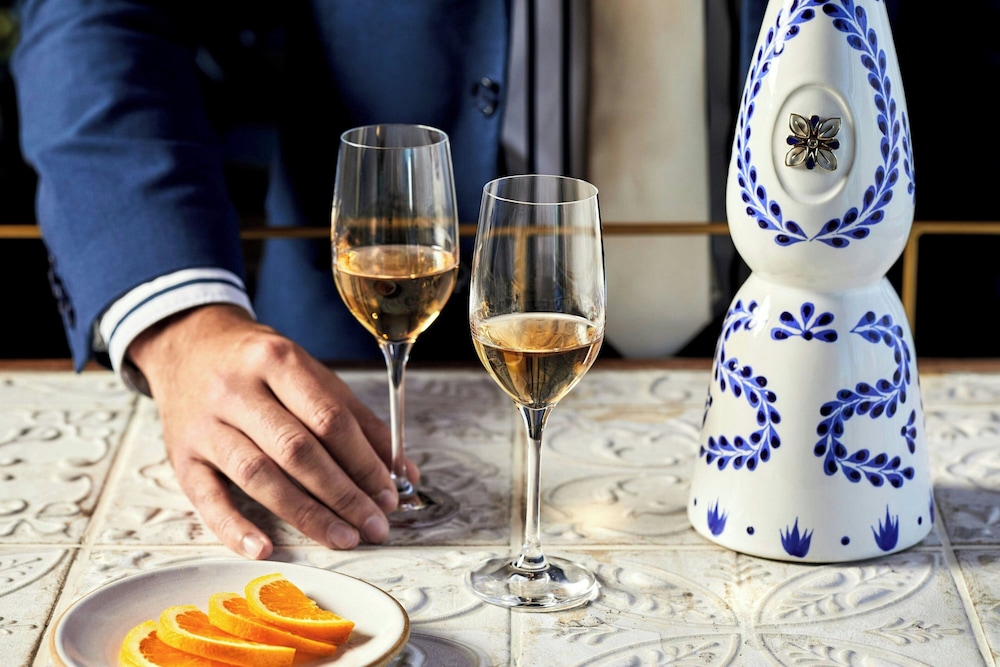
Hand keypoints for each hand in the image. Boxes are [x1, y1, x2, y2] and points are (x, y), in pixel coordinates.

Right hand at [128, 304, 417, 558]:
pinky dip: (234, 527)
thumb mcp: (309, 373)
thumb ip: (357, 421)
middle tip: (373, 525)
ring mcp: (205, 424)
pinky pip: (206, 497)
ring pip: (258, 474)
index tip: (388, 495)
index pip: (329, 419)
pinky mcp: (181, 456)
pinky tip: (266, 549)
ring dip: (305, 514)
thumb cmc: (260, 365)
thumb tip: (401, 473)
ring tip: (342, 538)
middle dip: (342, 494)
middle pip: (296, 450)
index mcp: (278, 360)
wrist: (189, 343)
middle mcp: (237, 390)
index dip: (363, 462)